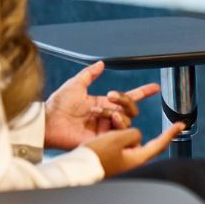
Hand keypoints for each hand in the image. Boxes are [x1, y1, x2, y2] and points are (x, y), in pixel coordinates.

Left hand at [44, 61, 159, 148]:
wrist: (49, 122)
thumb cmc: (58, 104)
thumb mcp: (75, 84)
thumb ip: (89, 74)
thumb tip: (101, 64)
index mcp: (102, 103)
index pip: (128, 98)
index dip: (143, 92)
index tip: (155, 87)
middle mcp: (107, 116)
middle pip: (131, 109)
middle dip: (127, 101)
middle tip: (113, 96)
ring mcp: (105, 129)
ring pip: (126, 120)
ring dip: (117, 112)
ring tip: (100, 111)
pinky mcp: (102, 139)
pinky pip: (118, 133)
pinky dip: (116, 124)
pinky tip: (108, 118)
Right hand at [84, 123, 184, 176]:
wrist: (77, 169)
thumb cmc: (96, 156)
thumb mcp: (116, 138)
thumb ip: (132, 133)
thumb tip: (135, 135)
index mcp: (138, 158)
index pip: (160, 143)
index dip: (171, 132)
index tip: (181, 124)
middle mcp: (133, 162)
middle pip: (138, 138)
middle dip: (127, 126)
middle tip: (113, 120)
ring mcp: (123, 162)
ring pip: (126, 139)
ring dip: (117, 131)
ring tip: (102, 131)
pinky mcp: (113, 161)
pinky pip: (117, 144)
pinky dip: (112, 136)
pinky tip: (101, 137)